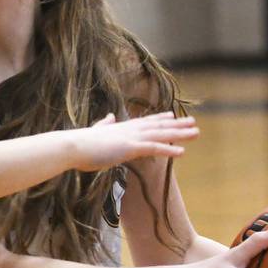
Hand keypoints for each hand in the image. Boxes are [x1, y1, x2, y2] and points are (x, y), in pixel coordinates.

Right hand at [69, 112, 198, 171]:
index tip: (173, 115)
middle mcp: (130, 129)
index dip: (161, 119)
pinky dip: (169, 149)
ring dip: (180, 134)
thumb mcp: (95, 132)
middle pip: (158, 126)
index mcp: (121, 127)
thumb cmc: (79, 144)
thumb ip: (103, 125)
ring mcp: (131, 138)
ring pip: (161, 135)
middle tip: (193, 122)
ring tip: (196, 133)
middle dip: (177, 125)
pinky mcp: (130, 148)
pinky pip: (155, 148)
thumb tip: (108, 117)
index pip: (145, 121)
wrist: (71, 147)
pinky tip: (182, 152)